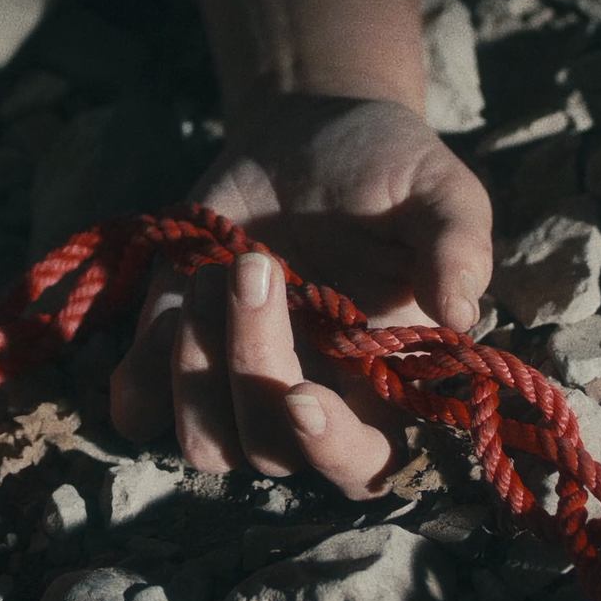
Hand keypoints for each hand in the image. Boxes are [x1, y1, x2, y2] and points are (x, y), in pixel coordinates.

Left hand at [110, 95, 492, 497]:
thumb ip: (457, 243)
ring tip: (213, 271)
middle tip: (254, 265)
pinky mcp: (173, 359)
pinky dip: (142, 369)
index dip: (330, 450)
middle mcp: (308, 399)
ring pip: (203, 443)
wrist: (304, 136)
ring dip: (193, 365)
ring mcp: (235, 388)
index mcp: (381, 382)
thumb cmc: (386, 169)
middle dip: (250, 361)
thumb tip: (461, 312)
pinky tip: (170, 301)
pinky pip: (140, 408)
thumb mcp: (436, 188)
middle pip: (268, 451)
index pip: (363, 465)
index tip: (300, 396)